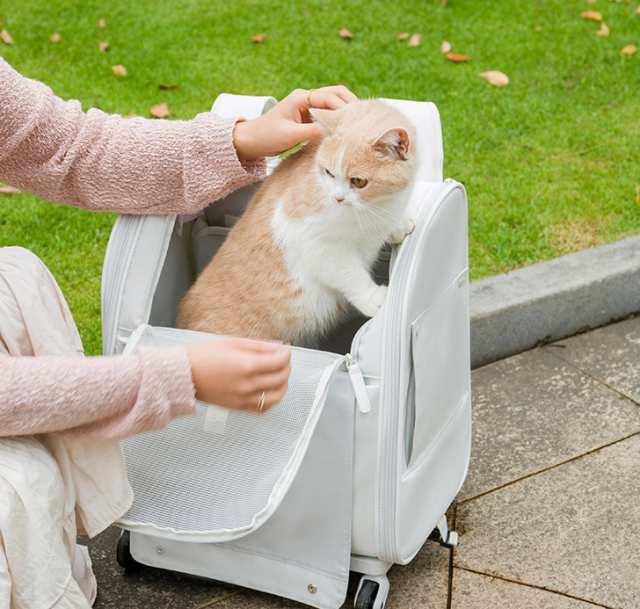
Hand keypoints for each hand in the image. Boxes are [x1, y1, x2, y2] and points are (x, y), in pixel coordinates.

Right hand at [187, 338, 290, 412]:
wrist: (182, 375)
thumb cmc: (203, 355)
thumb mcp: (233, 343)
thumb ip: (259, 346)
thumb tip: (280, 347)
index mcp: (247, 366)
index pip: (279, 361)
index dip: (286, 353)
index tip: (284, 349)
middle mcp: (247, 385)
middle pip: (281, 377)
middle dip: (286, 366)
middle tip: (283, 358)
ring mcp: (243, 399)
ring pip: (276, 396)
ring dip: (283, 385)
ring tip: (279, 375)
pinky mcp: (238, 408)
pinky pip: (263, 409)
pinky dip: (272, 400)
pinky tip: (270, 390)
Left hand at [233, 85, 357, 160]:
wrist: (252, 141)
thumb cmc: (267, 136)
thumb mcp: (290, 135)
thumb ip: (312, 132)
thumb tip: (333, 132)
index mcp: (301, 98)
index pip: (329, 97)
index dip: (344, 107)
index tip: (354, 119)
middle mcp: (306, 99)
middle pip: (336, 94)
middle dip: (350, 104)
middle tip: (363, 118)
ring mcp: (308, 107)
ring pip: (334, 104)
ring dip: (345, 111)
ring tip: (358, 123)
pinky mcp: (308, 118)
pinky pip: (328, 115)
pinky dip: (338, 120)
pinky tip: (346, 129)